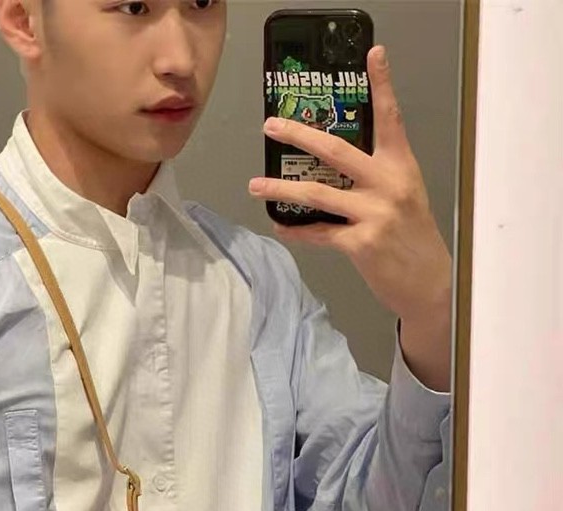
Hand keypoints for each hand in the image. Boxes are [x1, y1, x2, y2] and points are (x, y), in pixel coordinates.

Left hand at [248, 45, 452, 389]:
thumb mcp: (405, 196)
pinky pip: (318, 233)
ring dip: (280, 191)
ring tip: (255, 186)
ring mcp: (374, 214)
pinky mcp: (360, 243)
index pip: (391, 118)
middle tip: (272, 125)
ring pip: (316, 194)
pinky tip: (279, 227)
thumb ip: (376, 177)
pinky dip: (296, 230)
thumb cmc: (412, 238)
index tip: (373, 53)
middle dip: (299, 135)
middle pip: (336, 151)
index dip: (382, 84)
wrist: (429, 282)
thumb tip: (333, 169)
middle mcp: (388, 184)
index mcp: (402, 166)